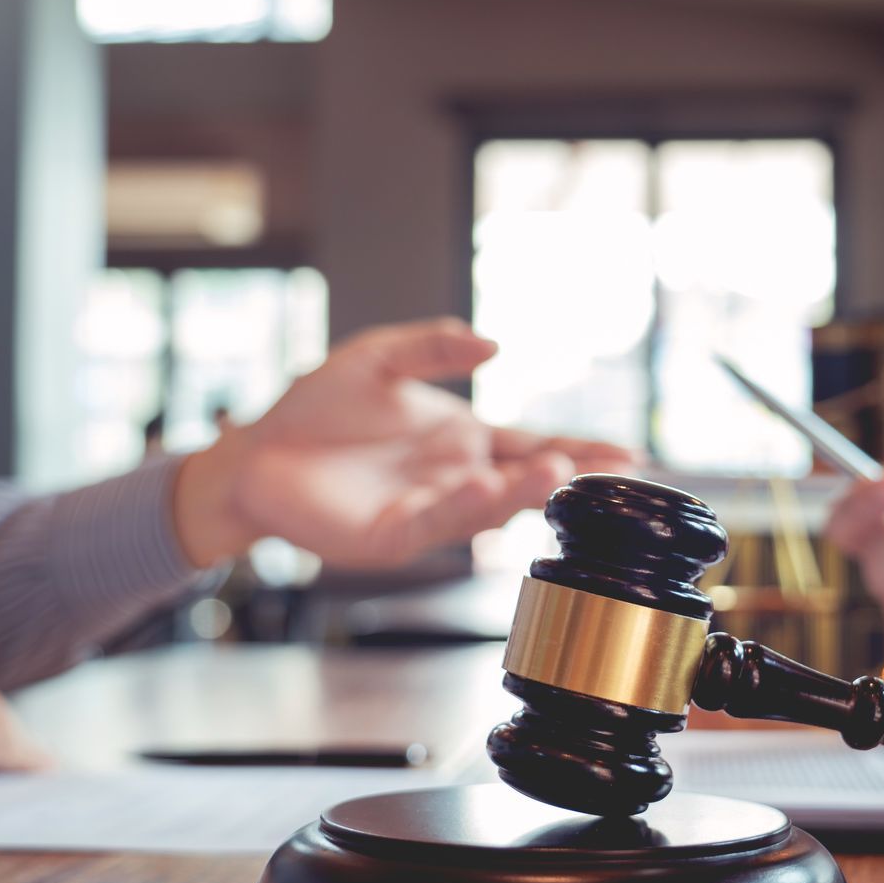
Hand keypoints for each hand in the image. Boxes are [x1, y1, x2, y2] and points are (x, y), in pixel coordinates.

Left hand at [172, 318, 634, 567]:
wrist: (255, 452)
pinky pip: (432, 523)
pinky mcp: (389, 539)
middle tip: (601, 467)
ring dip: (519, 493)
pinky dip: (460, 508)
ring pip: (485, 509)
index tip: (629, 454)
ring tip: (552, 474)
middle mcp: (455, 481)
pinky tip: (482, 489)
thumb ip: (433, 346)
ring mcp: (426, 513)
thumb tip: (494, 343)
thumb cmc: (318, 409)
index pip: (534, 445)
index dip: (581, 450)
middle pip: (521, 482)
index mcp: (463, 441)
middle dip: (562, 475)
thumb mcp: (379, 357)